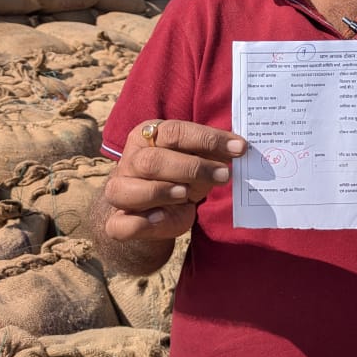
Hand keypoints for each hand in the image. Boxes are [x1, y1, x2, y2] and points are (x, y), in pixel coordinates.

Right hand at [102, 120, 246, 242]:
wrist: (153, 214)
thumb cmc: (178, 179)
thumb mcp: (195, 164)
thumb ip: (209, 156)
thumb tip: (236, 150)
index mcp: (147, 136)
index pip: (176, 132)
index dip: (209, 139)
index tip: (239, 148)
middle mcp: (129, 160)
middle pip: (153, 160)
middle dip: (192, 168)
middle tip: (223, 175)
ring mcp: (119, 190)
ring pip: (128, 189)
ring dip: (161, 191)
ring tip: (186, 194)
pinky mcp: (116, 221)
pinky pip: (121, 224)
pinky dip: (140, 223)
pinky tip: (161, 217)